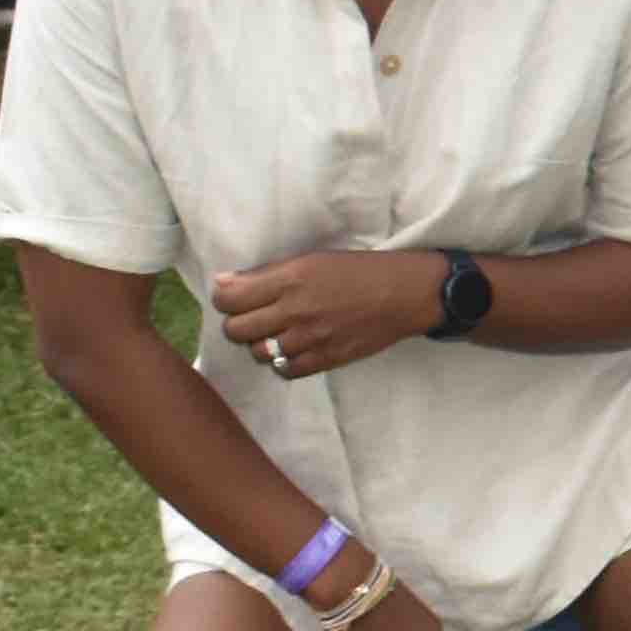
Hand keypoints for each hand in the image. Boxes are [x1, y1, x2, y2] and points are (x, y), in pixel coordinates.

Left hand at [208, 249, 441, 381]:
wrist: (406, 294)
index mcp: (290, 279)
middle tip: (255, 317)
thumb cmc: (359, 271)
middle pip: (236, 330)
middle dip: (239, 323)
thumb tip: (224, 283)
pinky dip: (283, 361)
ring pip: (257, 352)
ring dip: (261, 343)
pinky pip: (285, 370)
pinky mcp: (326, 359)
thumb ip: (268, 274)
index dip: (225, 299)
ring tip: (277, 332)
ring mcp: (310, 338)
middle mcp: (296, 310)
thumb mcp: (312, 260)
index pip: (230, 298)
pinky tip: (294, 348)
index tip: (235, 298)